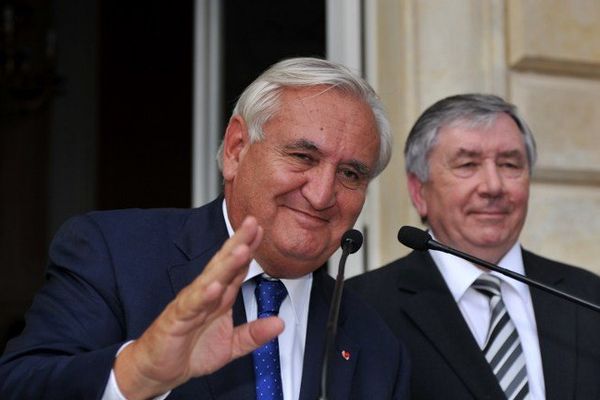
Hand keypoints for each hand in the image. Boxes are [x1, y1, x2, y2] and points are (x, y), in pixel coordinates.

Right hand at [113, 216, 283, 398]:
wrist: (158, 371)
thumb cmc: (190, 352)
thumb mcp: (231, 346)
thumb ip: (254, 334)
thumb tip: (280, 323)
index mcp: (220, 298)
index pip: (236, 268)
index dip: (249, 249)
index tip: (261, 230)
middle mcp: (205, 295)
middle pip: (224, 265)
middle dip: (238, 243)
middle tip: (251, 223)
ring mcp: (190, 304)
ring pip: (210, 280)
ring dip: (225, 265)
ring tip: (241, 249)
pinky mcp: (176, 320)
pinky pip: (191, 306)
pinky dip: (203, 296)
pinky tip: (214, 286)